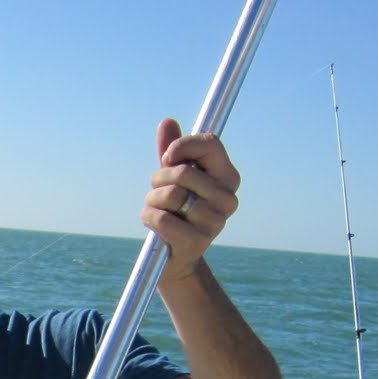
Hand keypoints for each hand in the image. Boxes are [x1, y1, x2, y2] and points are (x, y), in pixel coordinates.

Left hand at [140, 119, 240, 279]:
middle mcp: (228, 199)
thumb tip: (167, 121)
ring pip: (170, 195)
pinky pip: (162, 218)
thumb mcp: (174, 177)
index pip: (210, 144)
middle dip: (159, 179)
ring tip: (157, 209)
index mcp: (228, 177)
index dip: (181, 146)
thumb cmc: (176, 210)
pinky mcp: (197, 242)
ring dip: (152, 200)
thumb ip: (173, 150)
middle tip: (158, 192)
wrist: (175, 257)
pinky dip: (149, 218)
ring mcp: (215, 222)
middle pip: (183, 172)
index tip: (167, 158)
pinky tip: (154, 224)